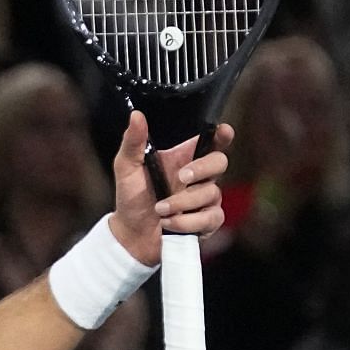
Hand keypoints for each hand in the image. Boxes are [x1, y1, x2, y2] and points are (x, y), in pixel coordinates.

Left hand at [107, 113, 232, 266]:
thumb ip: (133, 142)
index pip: (210, 142)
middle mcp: (199, 178)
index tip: (223, 130)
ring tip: (159, 209)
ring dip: (181, 203)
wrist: (130, 233)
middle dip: (202, 169)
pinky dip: (186, 222)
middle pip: (219, 163)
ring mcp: (205, 200)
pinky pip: (210, 218)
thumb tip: (136, 115)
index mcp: (183, 159)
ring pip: (211, 194)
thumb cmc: (132, 198)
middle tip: (181, 178)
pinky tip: (168, 223)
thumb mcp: (126, 168)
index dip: (222, 135)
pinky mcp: (207, 222)